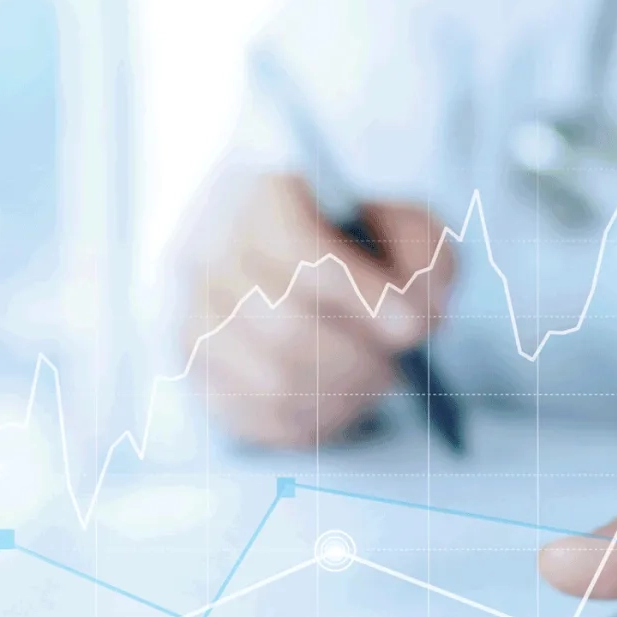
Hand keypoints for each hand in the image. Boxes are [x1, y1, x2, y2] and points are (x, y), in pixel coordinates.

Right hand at [185, 174, 454, 447]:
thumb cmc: (358, 246)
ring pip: (270, 378)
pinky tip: (337, 403)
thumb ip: (422, 252)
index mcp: (262, 195)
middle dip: (357, 360)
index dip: (361, 295)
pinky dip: (309, 421)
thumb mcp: (404, 226)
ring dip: (339, 396)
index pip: (299, 249)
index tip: (411, 330)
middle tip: (392, 370)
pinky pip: (254, 415)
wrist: (298, 270)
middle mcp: (210, 250)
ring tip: (369, 385)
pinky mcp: (195, 367)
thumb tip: (418, 307)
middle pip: (285, 325)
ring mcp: (194, 313)